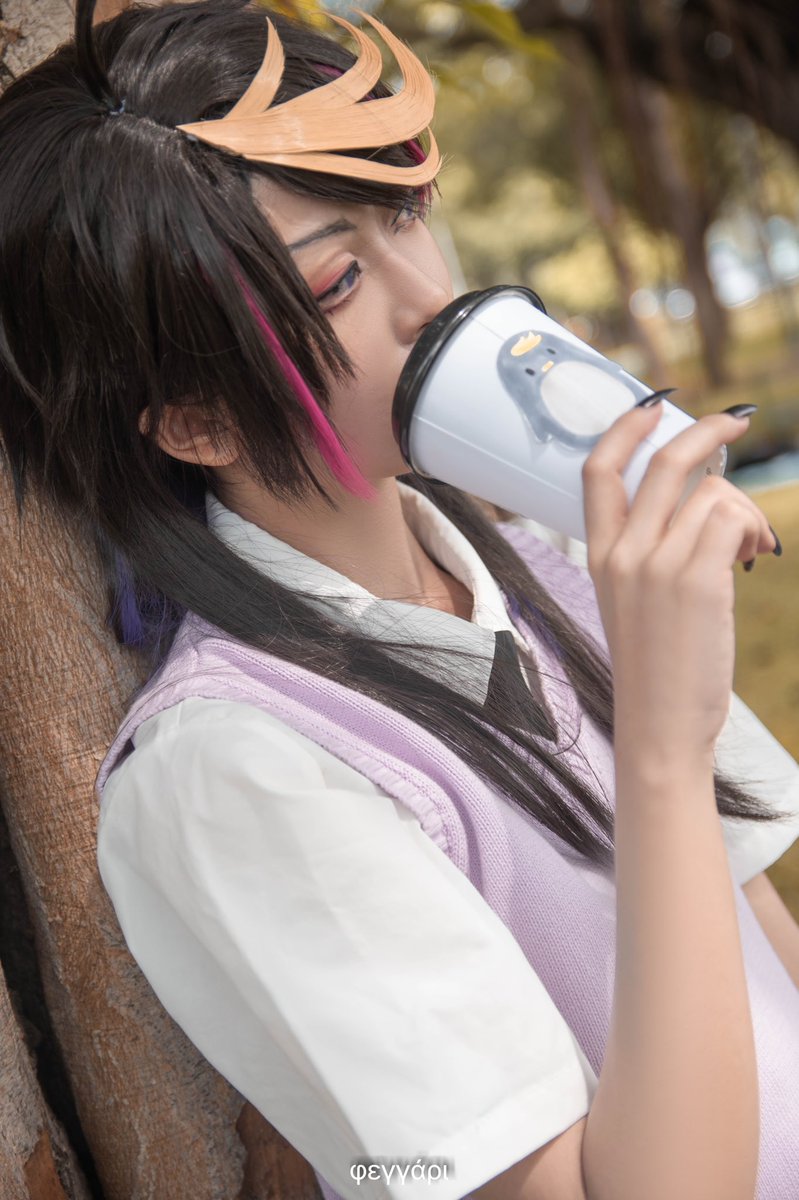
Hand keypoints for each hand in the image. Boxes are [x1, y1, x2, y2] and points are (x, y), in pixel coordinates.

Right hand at [582, 404, 776, 758]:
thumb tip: (706, 501)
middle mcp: (623, 553)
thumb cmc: (655, 668)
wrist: (659, 725)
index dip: (626, 428)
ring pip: (713, 494)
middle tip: (738, 423)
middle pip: (665, 462)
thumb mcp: (632, 602)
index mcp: (600, 556)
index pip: (598, 470)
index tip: (656, 407)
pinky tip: (756, 559)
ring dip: (748, 511)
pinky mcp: (696, 579)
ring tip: (755, 547)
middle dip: (709, 431)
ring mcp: (657, 564)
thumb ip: (651, 551)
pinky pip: (733, 520)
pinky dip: (754, 531)